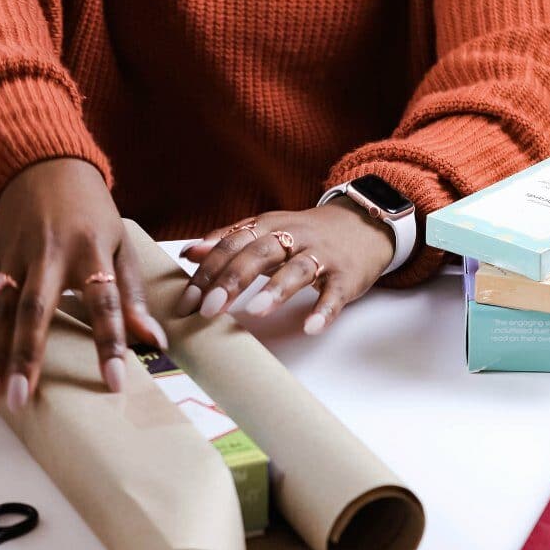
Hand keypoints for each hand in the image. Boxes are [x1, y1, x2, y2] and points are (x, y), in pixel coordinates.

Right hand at [0, 158, 166, 408]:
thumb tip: (155, 342)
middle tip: (21, 398)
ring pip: (0, 310)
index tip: (114, 383)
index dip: (110, 343)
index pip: (105, 303)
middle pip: (35, 310)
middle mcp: (49, 253)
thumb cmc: (91, 213)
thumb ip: (132, 295)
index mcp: (91, 251)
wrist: (44, 164)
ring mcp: (15, 254)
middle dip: (27, 356)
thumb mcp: (121, 244)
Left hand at [175, 198, 393, 333]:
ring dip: (276, 289)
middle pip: (259, 254)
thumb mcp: (266, 230)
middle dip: (232, 280)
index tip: (186, 301)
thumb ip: (229, 241)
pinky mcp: (346, 277)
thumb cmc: (306, 234)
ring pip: (297, 270)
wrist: (363, 223)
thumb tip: (190, 253)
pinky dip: (324, 310)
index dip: (207, 272)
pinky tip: (311, 327)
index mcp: (268, 226)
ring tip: (256, 311)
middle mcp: (293, 237)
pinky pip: (335, 294)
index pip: (231, 245)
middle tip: (209, 309)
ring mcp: (322, 256)